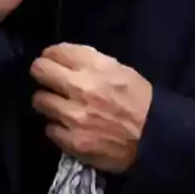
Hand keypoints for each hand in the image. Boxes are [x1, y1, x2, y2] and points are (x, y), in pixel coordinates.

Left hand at [30, 43, 151, 173]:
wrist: (155, 137)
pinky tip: (68, 127)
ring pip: (40, 100)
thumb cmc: (139, 100)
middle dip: (42, 74)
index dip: (51, 56)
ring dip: (48, 102)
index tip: (52, 62)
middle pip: (39, 71)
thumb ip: (89, 63)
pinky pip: (49, 128)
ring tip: (59, 106)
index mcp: (94, 66)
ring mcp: (73, 116)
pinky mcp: (71, 141)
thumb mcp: (119, 69)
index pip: (54, 52)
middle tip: (49, 81)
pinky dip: (56, 126)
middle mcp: (79, 87)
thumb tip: (63, 60)